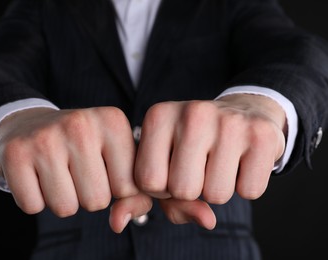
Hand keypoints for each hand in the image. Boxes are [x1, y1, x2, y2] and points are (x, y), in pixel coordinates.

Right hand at [0, 106, 151, 232]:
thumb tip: (118, 223)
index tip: (103, 168)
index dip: (115, 188)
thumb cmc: (84, 147)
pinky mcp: (15, 153)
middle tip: (76, 170)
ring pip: (65, 208)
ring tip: (58, 172)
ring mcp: (45, 137)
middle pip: (97, 201)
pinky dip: (35, 199)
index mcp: (113, 122)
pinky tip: (36, 174)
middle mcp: (80, 124)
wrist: (32, 123)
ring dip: (63, 199)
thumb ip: (136, 195)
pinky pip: (33, 206)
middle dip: (88, 195)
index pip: (127, 188)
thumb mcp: (118, 159)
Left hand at [135, 94, 286, 228]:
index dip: (161, 188)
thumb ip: (165, 201)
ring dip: (218, 190)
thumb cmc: (194, 145)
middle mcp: (192, 113)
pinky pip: (249, 191)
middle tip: (200, 166)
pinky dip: (246, 186)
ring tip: (220, 162)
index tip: (172, 170)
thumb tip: (207, 221)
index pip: (148, 181)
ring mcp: (229, 121)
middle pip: (182, 190)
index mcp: (159, 117)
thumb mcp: (166, 164)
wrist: (242, 112)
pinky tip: (242, 161)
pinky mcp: (262, 135)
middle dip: (191, 191)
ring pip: (216, 195)